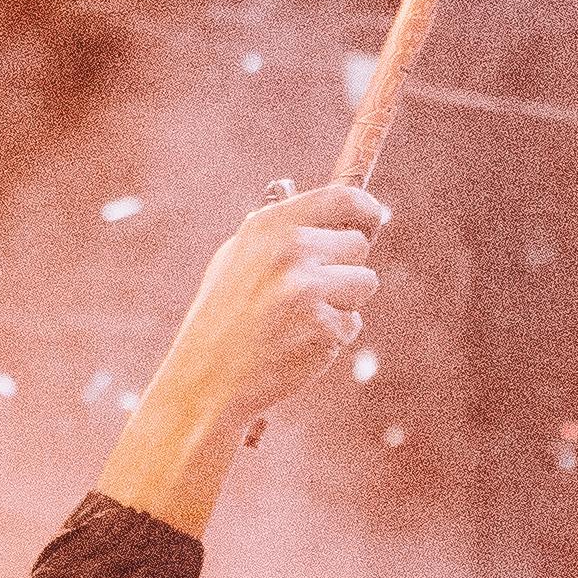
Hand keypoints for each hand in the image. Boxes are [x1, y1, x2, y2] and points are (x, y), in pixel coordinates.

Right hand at [100, 187, 383, 529]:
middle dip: (343, 267)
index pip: (343, 198)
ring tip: (298, 319)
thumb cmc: (224, 317)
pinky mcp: (324, 326)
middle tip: (306, 293)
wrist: (206, 379)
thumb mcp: (239, 258)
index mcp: (269, 225)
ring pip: (364, 283)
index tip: (371, 220)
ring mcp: (308, 287)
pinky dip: (332, 335)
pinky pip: (353, 323)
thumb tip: (345, 215)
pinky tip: (296, 343)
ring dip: (343, 302)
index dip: (365, 209)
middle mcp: (291, 248)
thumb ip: (285, 232)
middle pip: (358, 245)